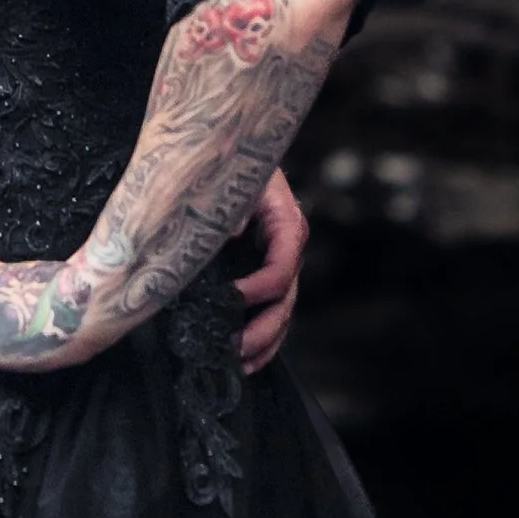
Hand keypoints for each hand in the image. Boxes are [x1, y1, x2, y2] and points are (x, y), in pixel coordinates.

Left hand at [234, 166, 307, 377]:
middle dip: (262, 330)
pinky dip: (262, 339)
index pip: (282, 267)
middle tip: (235, 348)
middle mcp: (287, 249)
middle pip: (285, 300)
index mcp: (286, 225)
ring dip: (263, 344)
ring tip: (239, 365)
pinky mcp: (263, 273)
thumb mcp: (235, 178)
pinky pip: (270, 311)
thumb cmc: (233, 162)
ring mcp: (278, 264)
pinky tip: (245, 361)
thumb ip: (233, 206)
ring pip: (281, 313)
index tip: (232, 297)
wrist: (232, 152)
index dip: (260, 288)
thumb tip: (230, 232)